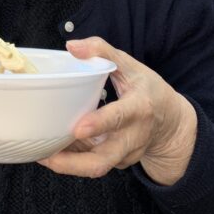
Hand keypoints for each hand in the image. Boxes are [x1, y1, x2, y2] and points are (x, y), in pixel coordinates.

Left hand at [39, 38, 196, 184]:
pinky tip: (53, 150)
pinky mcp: (117, 162)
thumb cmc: (148, 90)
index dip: (99, 123)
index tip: (78, 128)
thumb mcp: (131, 65)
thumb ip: (102, 51)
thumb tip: (71, 46)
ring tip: (41, 154)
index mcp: (138, 108)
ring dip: (67, 164)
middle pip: (103, 160)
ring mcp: (125, 153)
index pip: (119, 117)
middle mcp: (133, 136)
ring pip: (95, 167)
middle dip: (73, 163)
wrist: (172, 123)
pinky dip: (72, 159)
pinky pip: (92, 163)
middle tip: (46, 156)